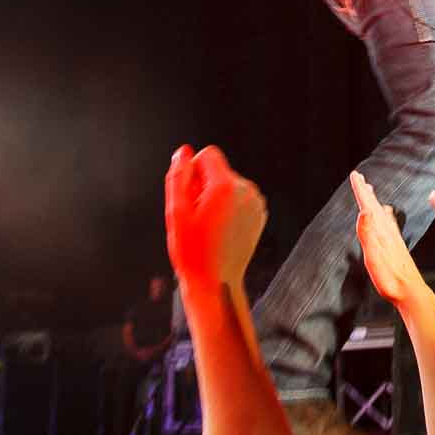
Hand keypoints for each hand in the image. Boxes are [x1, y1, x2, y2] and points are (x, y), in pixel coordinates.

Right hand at [165, 145, 266, 288]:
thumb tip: (183, 153)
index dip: (192, 172)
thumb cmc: (193, 253)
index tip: (189, 196)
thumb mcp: (175, 212)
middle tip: (197, 217)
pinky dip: (229, 208)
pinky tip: (220, 229)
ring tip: (208, 225)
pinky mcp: (259, 213)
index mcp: (225, 187)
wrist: (215, 281)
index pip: (208, 155)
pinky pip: (239, 198)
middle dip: (204, 187)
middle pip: (218, 170)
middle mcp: (246, 191)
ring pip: (228, 184)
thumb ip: (177, 176)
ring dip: (216, 198)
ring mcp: (255, 203)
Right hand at [353, 171, 433, 311]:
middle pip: (375, 208)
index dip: (361, 191)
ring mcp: (393, 240)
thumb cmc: (391, 280)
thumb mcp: (374, 258)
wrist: (412, 293)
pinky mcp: (396, 247)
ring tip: (370, 191)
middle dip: (365, 192)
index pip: (368, 207)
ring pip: (381, 214)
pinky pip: (388, 225)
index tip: (355, 175)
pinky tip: (388, 214)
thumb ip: (368, 235)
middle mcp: (388, 233)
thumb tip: (364, 211)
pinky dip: (385, 215)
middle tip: (359, 177)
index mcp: (381, 233)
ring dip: (374, 202)